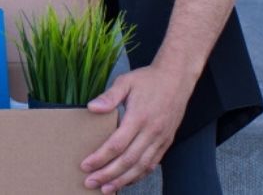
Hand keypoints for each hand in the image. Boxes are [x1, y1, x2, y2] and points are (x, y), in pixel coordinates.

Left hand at [81, 64, 195, 192]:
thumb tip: (92, 107)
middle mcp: (152, 132)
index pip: (117, 144)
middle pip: (128, 160)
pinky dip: (139, 175)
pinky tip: (126, 181)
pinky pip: (152, 163)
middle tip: (90, 183)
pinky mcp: (166, 142)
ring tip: (106, 189)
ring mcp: (161, 139)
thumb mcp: (125, 81)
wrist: (177, 79)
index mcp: (139, 117)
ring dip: (123, 180)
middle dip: (108, 174)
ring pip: (141, 166)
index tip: (85, 166)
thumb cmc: (148, 79)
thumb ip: (109, 96)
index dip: (100, 158)